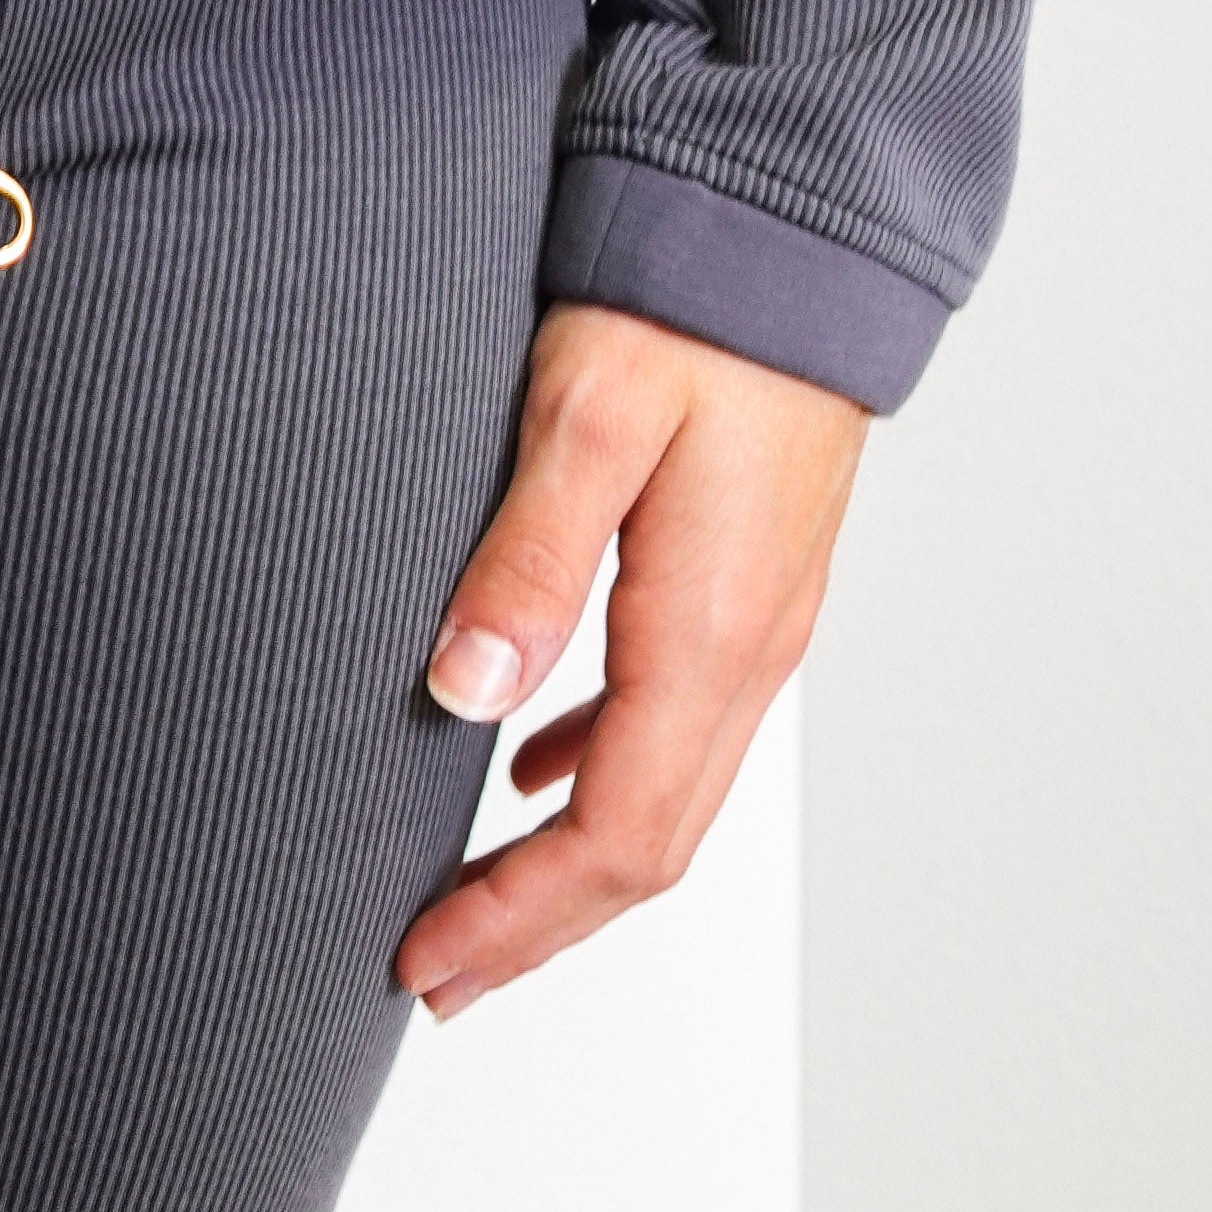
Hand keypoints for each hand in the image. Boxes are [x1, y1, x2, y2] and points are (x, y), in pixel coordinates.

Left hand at [396, 301, 868, 1022]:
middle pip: (649, 848)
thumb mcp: (584, 418)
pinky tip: (530, 767)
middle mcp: (750, 651)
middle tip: (431, 976)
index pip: (616, 839)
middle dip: (538, 925)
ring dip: (567, 863)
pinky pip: (675, 722)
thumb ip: (527, 559)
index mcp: (707, 632)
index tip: (424, 962)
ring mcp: (758, 623)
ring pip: (667, 793)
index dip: (517, 916)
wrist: (787, 234)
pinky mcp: (744, 584)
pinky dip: (599, 772)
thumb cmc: (681, 306)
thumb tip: (463, 696)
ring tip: (469, 901)